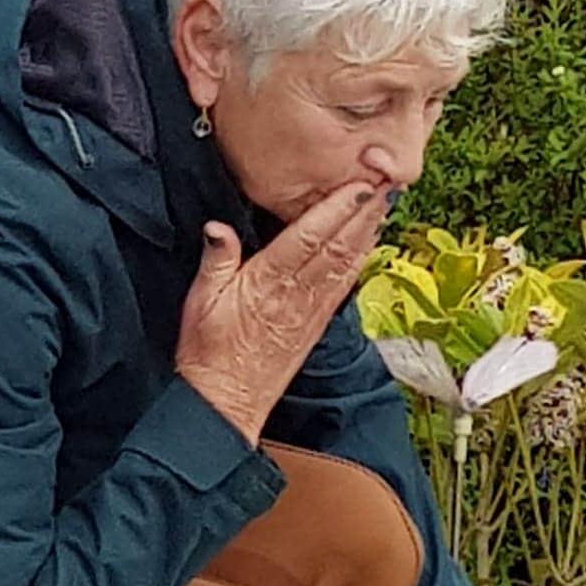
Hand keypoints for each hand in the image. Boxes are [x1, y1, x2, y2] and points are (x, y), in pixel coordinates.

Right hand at [175, 178, 388, 443]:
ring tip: (386, 204)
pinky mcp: (316, 324)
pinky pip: (343, 285)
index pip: (307, 238)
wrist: (226, 403)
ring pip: (347, 263)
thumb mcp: (199, 301)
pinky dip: (360, 260)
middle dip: (364, 213)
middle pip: (338, 246)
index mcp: (266, 283)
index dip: (336, 210)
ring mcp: (310, 311)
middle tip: (386, 182)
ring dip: (369, 232)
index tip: (357, 186)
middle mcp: (296, 295)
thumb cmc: (208, 353)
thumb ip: (216, 260)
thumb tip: (218, 227)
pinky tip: (369, 244)